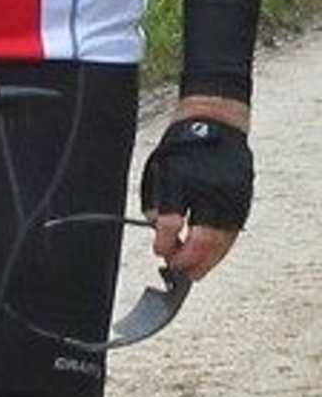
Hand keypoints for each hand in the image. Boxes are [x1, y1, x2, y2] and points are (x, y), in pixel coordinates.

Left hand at [141, 113, 253, 280]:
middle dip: (189, 258)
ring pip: (222, 239)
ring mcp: (229, 195)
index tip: (159, 251)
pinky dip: (222, 248)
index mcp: (180, 178)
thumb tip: (154, 228)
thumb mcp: (157, 166)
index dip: (165, 242)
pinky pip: (233, 231)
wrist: (215, 123)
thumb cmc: (180, 146)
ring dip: (208, 260)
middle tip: (177, 269)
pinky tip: (211, 258)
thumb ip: (155, 198)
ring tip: (194, 272)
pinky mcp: (243, 198)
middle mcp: (206, 189)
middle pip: (202, 236)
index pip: (173, 220)